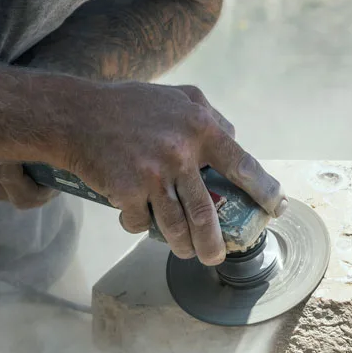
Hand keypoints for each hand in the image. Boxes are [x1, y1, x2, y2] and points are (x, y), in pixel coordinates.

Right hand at [63, 83, 285, 265]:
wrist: (76, 115)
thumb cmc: (128, 105)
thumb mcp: (176, 96)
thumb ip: (208, 114)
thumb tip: (234, 139)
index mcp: (198, 126)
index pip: (241, 164)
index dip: (263, 189)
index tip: (275, 206)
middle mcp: (179, 152)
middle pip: (206, 212)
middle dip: (215, 242)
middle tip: (218, 256)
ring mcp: (152, 175)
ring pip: (176, 226)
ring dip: (184, 246)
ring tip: (188, 252)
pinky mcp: (126, 191)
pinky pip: (140, 222)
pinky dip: (141, 227)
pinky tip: (140, 222)